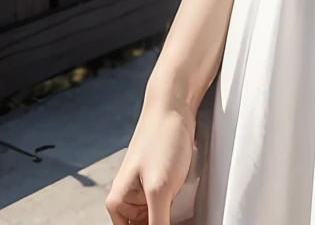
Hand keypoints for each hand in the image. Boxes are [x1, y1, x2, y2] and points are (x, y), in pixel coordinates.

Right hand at [105, 93, 196, 224]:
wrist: (175, 107)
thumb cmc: (162, 140)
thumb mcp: (159, 189)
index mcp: (118, 206)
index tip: (168, 223)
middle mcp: (129, 202)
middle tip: (180, 219)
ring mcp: (147, 194)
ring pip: (159, 223)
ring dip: (173, 222)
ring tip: (185, 216)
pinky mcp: (163, 186)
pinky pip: (169, 211)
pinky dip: (179, 216)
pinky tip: (190, 215)